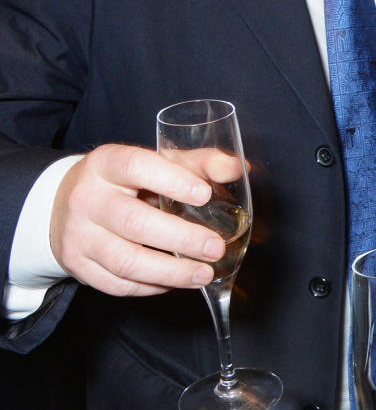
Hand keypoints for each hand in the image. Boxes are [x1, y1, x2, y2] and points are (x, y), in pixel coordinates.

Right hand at [49, 143, 225, 296]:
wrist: (65, 202)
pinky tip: (174, 282)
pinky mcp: (77, 265)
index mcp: (107, 164)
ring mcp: (78, 235)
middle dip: (181, 239)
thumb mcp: (157, 161)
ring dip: (171, 272)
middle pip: (134, 222)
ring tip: (204, 274)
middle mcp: (87, 198)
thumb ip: (199, 162)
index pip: (137, 167)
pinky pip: (115, 283)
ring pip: (125, 260)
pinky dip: (149, 286)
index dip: (173, 180)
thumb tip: (238, 169)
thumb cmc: (125, 180)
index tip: (205, 194)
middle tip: (216, 248)